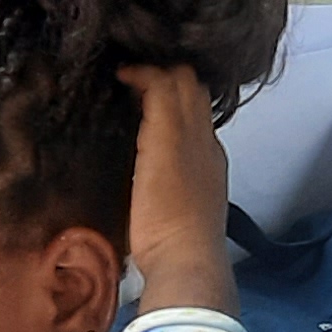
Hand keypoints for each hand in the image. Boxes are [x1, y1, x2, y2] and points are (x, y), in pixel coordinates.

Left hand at [118, 64, 235, 308]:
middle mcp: (205, 142)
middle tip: (135, 78)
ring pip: (181, 79)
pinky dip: (140, 76)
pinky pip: (159, 87)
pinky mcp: (167, 135)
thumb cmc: (177, 251)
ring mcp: (189, 136)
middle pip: (195, 89)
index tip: (148, 99)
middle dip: (167, 76)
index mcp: (209, 161)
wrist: (188, 260)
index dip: (177, 101)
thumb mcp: (178, 214)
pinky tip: (121, 77)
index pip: (199, 116)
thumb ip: (167, 193)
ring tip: (127, 74)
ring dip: (153, 71)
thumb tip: (146, 191)